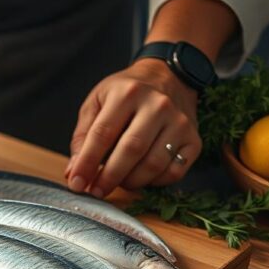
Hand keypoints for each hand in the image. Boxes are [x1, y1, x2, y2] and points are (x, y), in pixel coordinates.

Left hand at [65, 59, 201, 197]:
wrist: (168, 76)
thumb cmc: (126, 93)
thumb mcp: (97, 101)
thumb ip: (83, 135)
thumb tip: (74, 171)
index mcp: (127, 93)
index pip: (102, 134)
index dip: (87, 162)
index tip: (76, 183)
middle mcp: (157, 106)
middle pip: (131, 150)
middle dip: (109, 177)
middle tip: (95, 191)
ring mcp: (179, 123)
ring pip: (153, 164)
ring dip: (131, 182)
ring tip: (117, 182)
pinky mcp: (194, 139)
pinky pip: (175, 171)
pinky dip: (155, 182)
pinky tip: (142, 178)